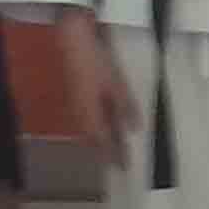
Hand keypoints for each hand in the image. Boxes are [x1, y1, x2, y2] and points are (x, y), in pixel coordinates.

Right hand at [55, 10, 139, 164]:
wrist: (74, 39)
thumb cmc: (97, 62)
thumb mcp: (117, 85)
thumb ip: (126, 108)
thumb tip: (134, 129)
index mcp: (90, 113)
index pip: (103, 142)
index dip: (113, 155)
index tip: (123, 168)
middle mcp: (81, 112)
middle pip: (95, 137)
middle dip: (107, 150)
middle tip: (120, 162)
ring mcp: (78, 102)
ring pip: (91, 127)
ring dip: (103, 138)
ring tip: (116, 147)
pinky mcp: (78, 92)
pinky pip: (89, 116)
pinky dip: (99, 124)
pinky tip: (107, 122)